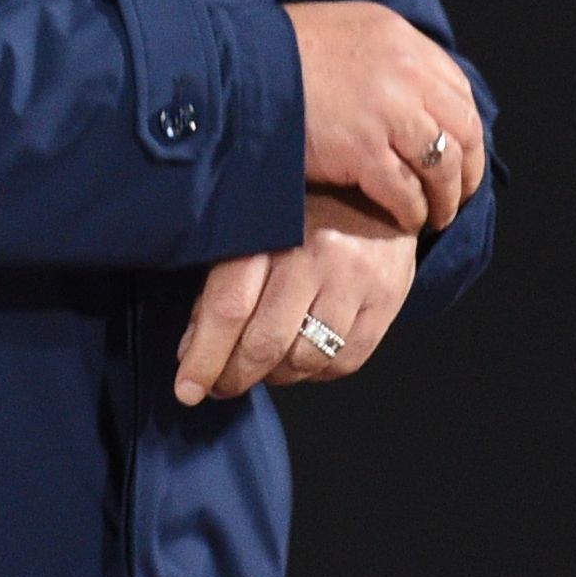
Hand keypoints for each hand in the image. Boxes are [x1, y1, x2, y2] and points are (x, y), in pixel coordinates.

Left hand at [173, 191, 421, 404]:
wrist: (381, 186)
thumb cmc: (304, 209)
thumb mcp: (255, 228)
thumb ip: (221, 284)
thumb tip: (192, 350)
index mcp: (271, 228)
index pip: (230, 307)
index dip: (205, 357)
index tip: (188, 389)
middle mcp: (315, 254)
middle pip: (266, 342)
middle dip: (235, 376)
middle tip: (221, 385)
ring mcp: (355, 279)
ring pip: (304, 359)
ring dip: (275, 377)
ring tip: (263, 367)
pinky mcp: (387, 299)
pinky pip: (344, 362)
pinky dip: (316, 373)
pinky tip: (302, 360)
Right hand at [286, 0, 481, 231]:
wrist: (236, 69)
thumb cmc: (280, 50)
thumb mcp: (347, 30)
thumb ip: (386, 57)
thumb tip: (414, 93)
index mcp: (402, 38)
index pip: (458, 89)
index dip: (465, 129)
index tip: (463, 154)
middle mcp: (405, 72)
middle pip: (463, 129)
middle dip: (467, 170)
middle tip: (459, 194)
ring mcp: (387, 113)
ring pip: (441, 166)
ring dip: (445, 198)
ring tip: (436, 216)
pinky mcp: (362, 151)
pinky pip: (405, 192)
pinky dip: (412, 211)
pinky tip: (407, 221)